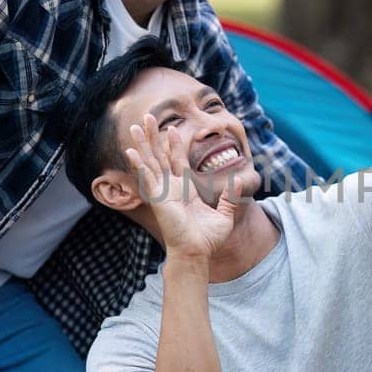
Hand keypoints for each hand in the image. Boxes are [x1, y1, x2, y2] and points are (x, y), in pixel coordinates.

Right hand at [127, 113, 242, 260]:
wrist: (198, 253)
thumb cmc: (209, 239)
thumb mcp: (225, 214)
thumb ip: (230, 197)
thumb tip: (240, 182)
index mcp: (185, 190)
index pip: (177, 161)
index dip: (174, 144)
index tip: (171, 128)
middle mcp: (171, 188)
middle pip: (160, 156)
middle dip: (154, 137)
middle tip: (148, 117)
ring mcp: (163, 192)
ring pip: (151, 162)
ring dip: (143, 143)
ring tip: (136, 126)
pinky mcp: (158, 199)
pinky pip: (147, 178)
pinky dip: (139, 164)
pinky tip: (131, 151)